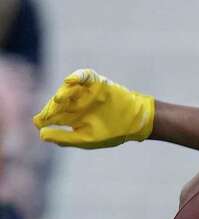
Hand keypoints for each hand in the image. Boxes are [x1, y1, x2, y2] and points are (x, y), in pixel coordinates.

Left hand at [33, 68, 155, 147]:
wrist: (135, 122)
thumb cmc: (112, 132)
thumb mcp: (86, 139)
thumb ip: (64, 138)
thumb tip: (41, 135)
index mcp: (72, 118)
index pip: (52, 116)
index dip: (43, 118)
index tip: (39, 122)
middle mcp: (75, 104)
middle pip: (58, 102)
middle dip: (52, 107)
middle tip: (50, 113)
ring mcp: (85, 93)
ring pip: (68, 89)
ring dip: (63, 93)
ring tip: (59, 100)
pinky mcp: (96, 83)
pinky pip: (83, 76)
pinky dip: (76, 76)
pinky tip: (70, 81)